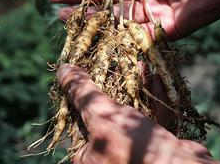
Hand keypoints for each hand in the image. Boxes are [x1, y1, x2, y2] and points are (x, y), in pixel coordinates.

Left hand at [57, 64, 218, 163]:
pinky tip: (157, 78)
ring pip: (131, 114)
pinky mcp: (153, 146)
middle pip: (107, 114)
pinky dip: (153, 100)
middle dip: (115, 87)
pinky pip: (149, 119)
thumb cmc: (133, 145)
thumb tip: (62, 70)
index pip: (79, 117)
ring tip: (138, 65)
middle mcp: (107, 155)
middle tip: (115, 64)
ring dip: (136, 89)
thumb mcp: (102, 115)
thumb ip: (82, 93)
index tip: (90, 71)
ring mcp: (132, 150)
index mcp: (88, 155)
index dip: (85, 93)